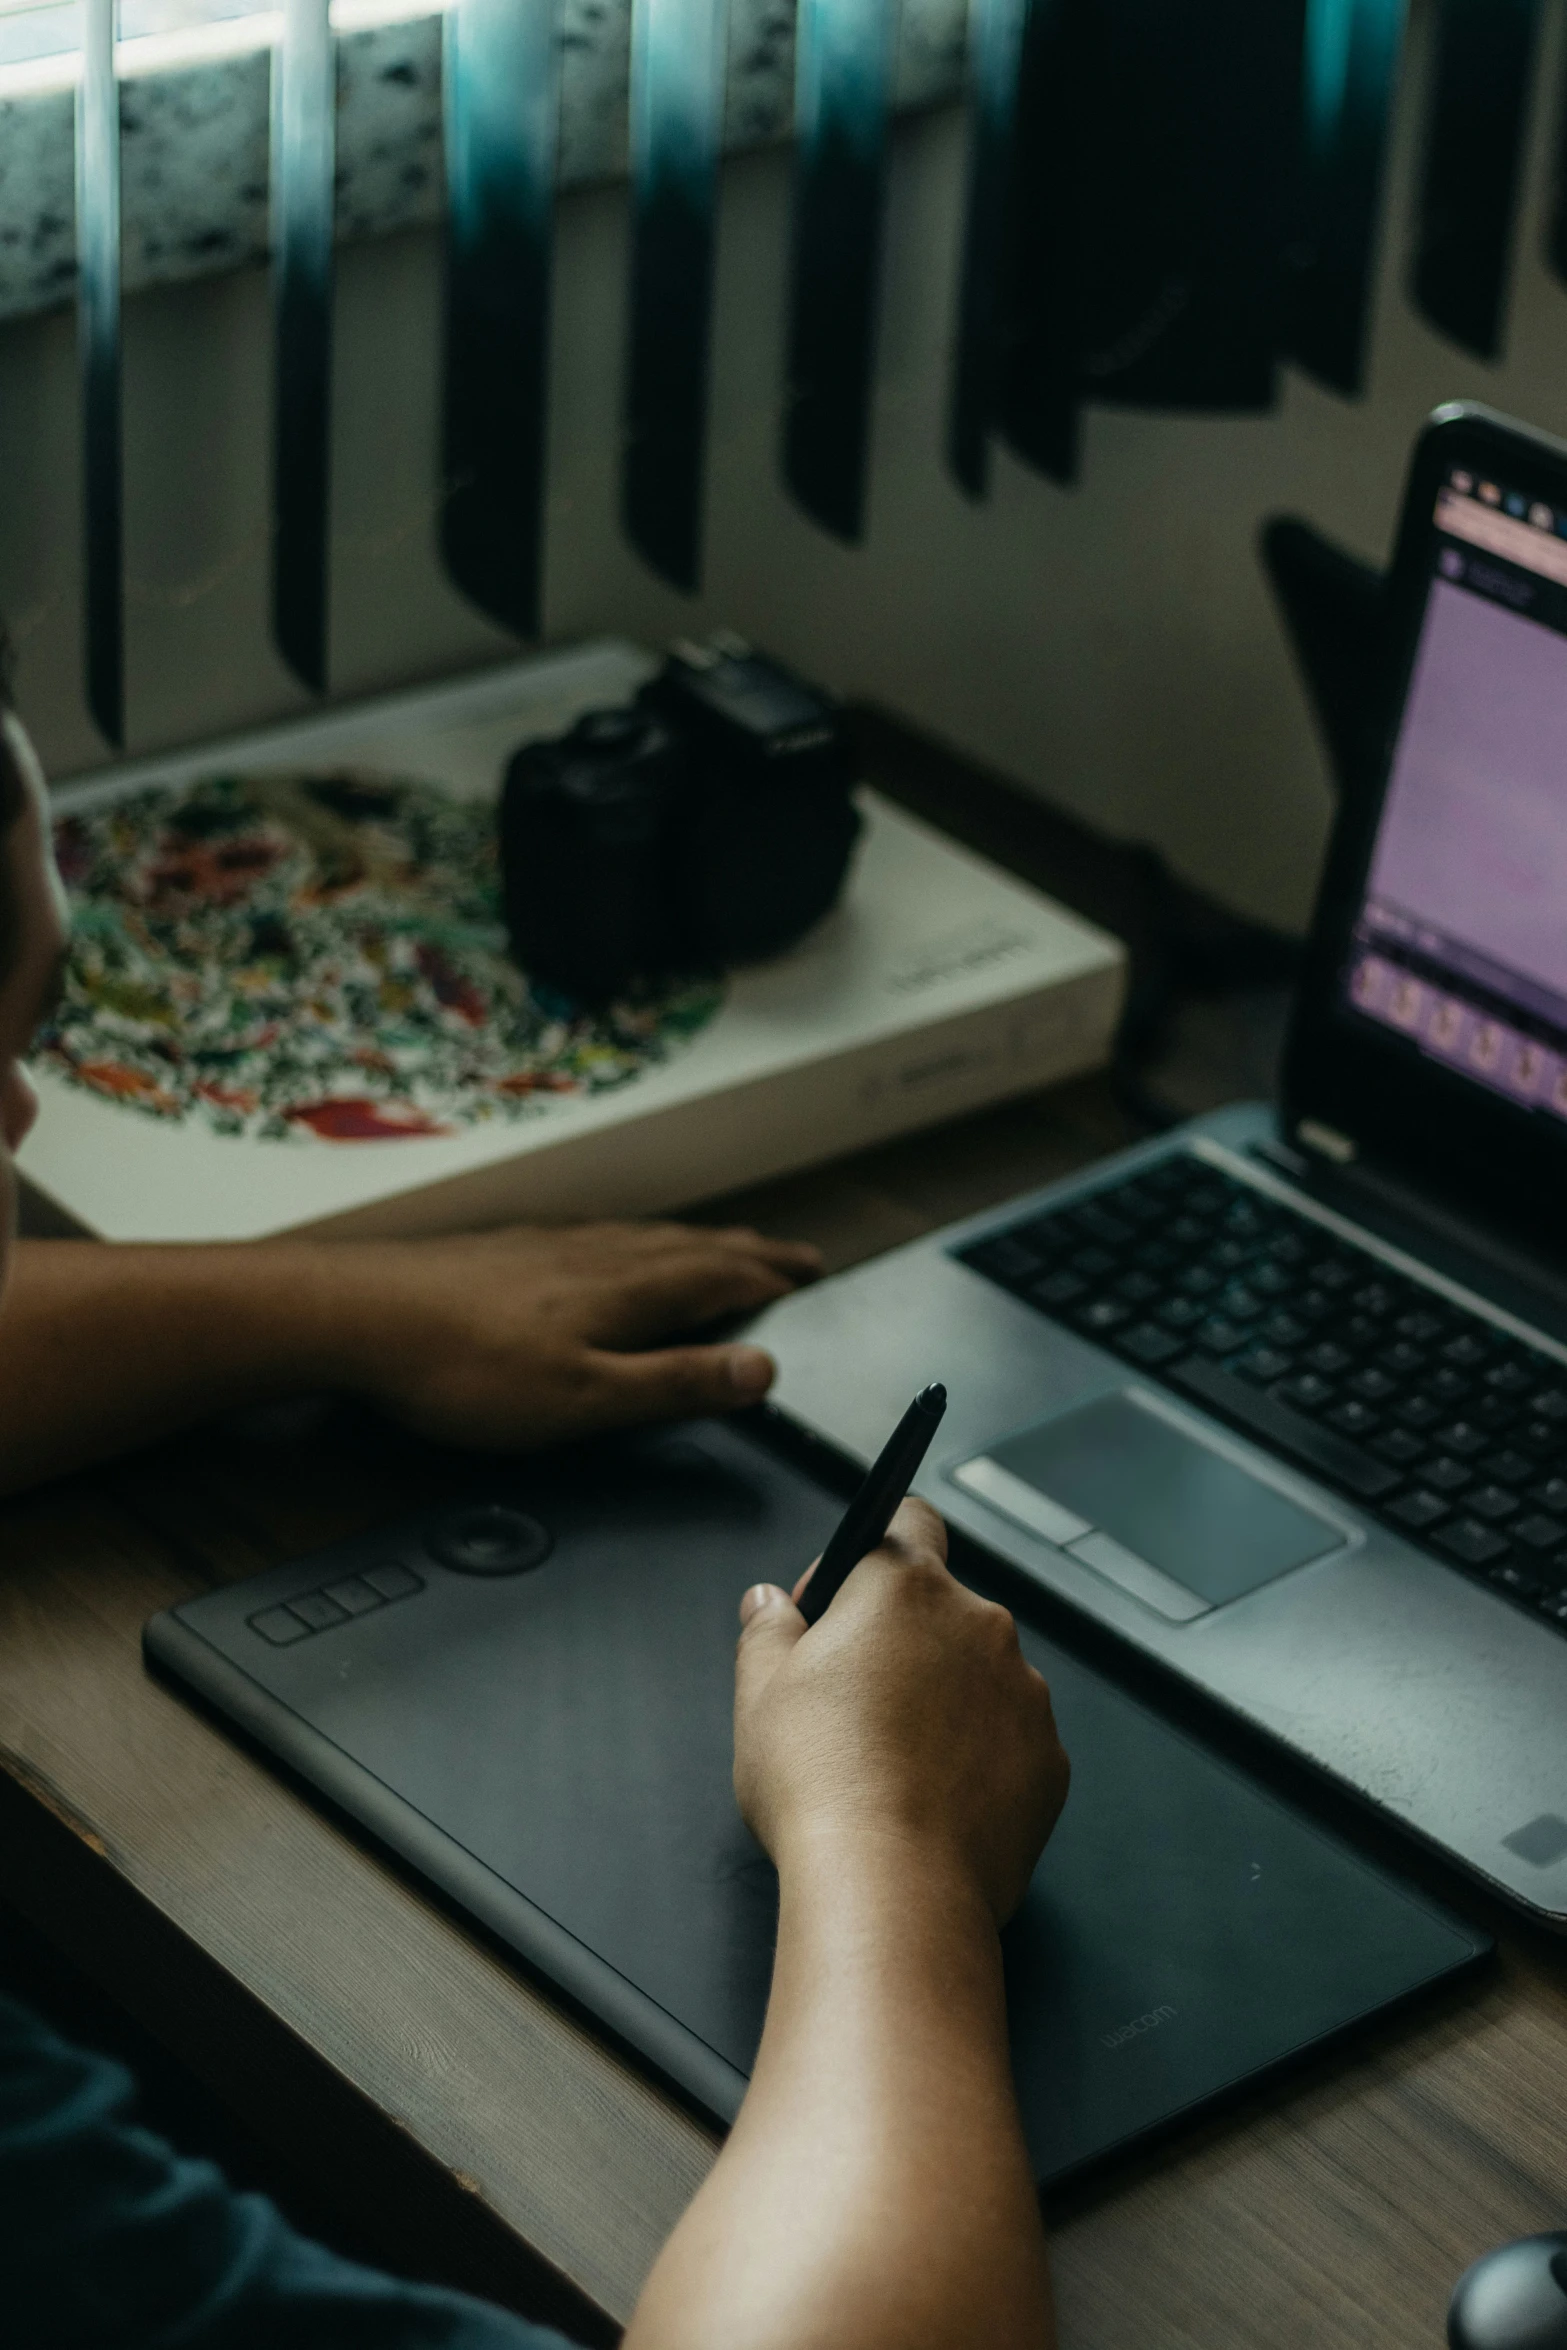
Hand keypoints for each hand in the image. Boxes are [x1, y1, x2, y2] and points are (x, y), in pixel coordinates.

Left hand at [326, 1218, 822, 1450]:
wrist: (358, 1314)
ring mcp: (552, 1245)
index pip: (724, 1276)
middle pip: (693, 1247)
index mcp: (630, 1290)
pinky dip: (636, 1241)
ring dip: (697, 1242)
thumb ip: (675, 1382)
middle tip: (789, 1253)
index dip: (773, 1277)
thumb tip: (761, 1369)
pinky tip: (614, 1248)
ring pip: (646, 1237)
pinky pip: (599, 1236)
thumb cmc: (465, 1367)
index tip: (813, 1273)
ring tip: (722, 1246)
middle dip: (748, 1252)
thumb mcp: (586, 1397)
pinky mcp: (509, 1250)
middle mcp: (599, 1253)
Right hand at [732, 1499, 1068, 1925]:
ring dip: (945, 1702)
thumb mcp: (760, 1693)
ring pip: (979, 1679)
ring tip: (892, 1766)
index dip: (868, 1555)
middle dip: (902, 1644)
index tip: (839, 1603)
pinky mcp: (1050, 1763)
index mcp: (907, 1588)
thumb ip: (768, 1629)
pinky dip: (980, 1761)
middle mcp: (981, 1626)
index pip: (907, 1519)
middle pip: (940, 1611)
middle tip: (851, 1705)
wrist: (891, 1888)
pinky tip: (933, 1802)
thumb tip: (770, 1604)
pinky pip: (1010, 1743)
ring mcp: (1025, 1695)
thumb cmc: (820, 1784)